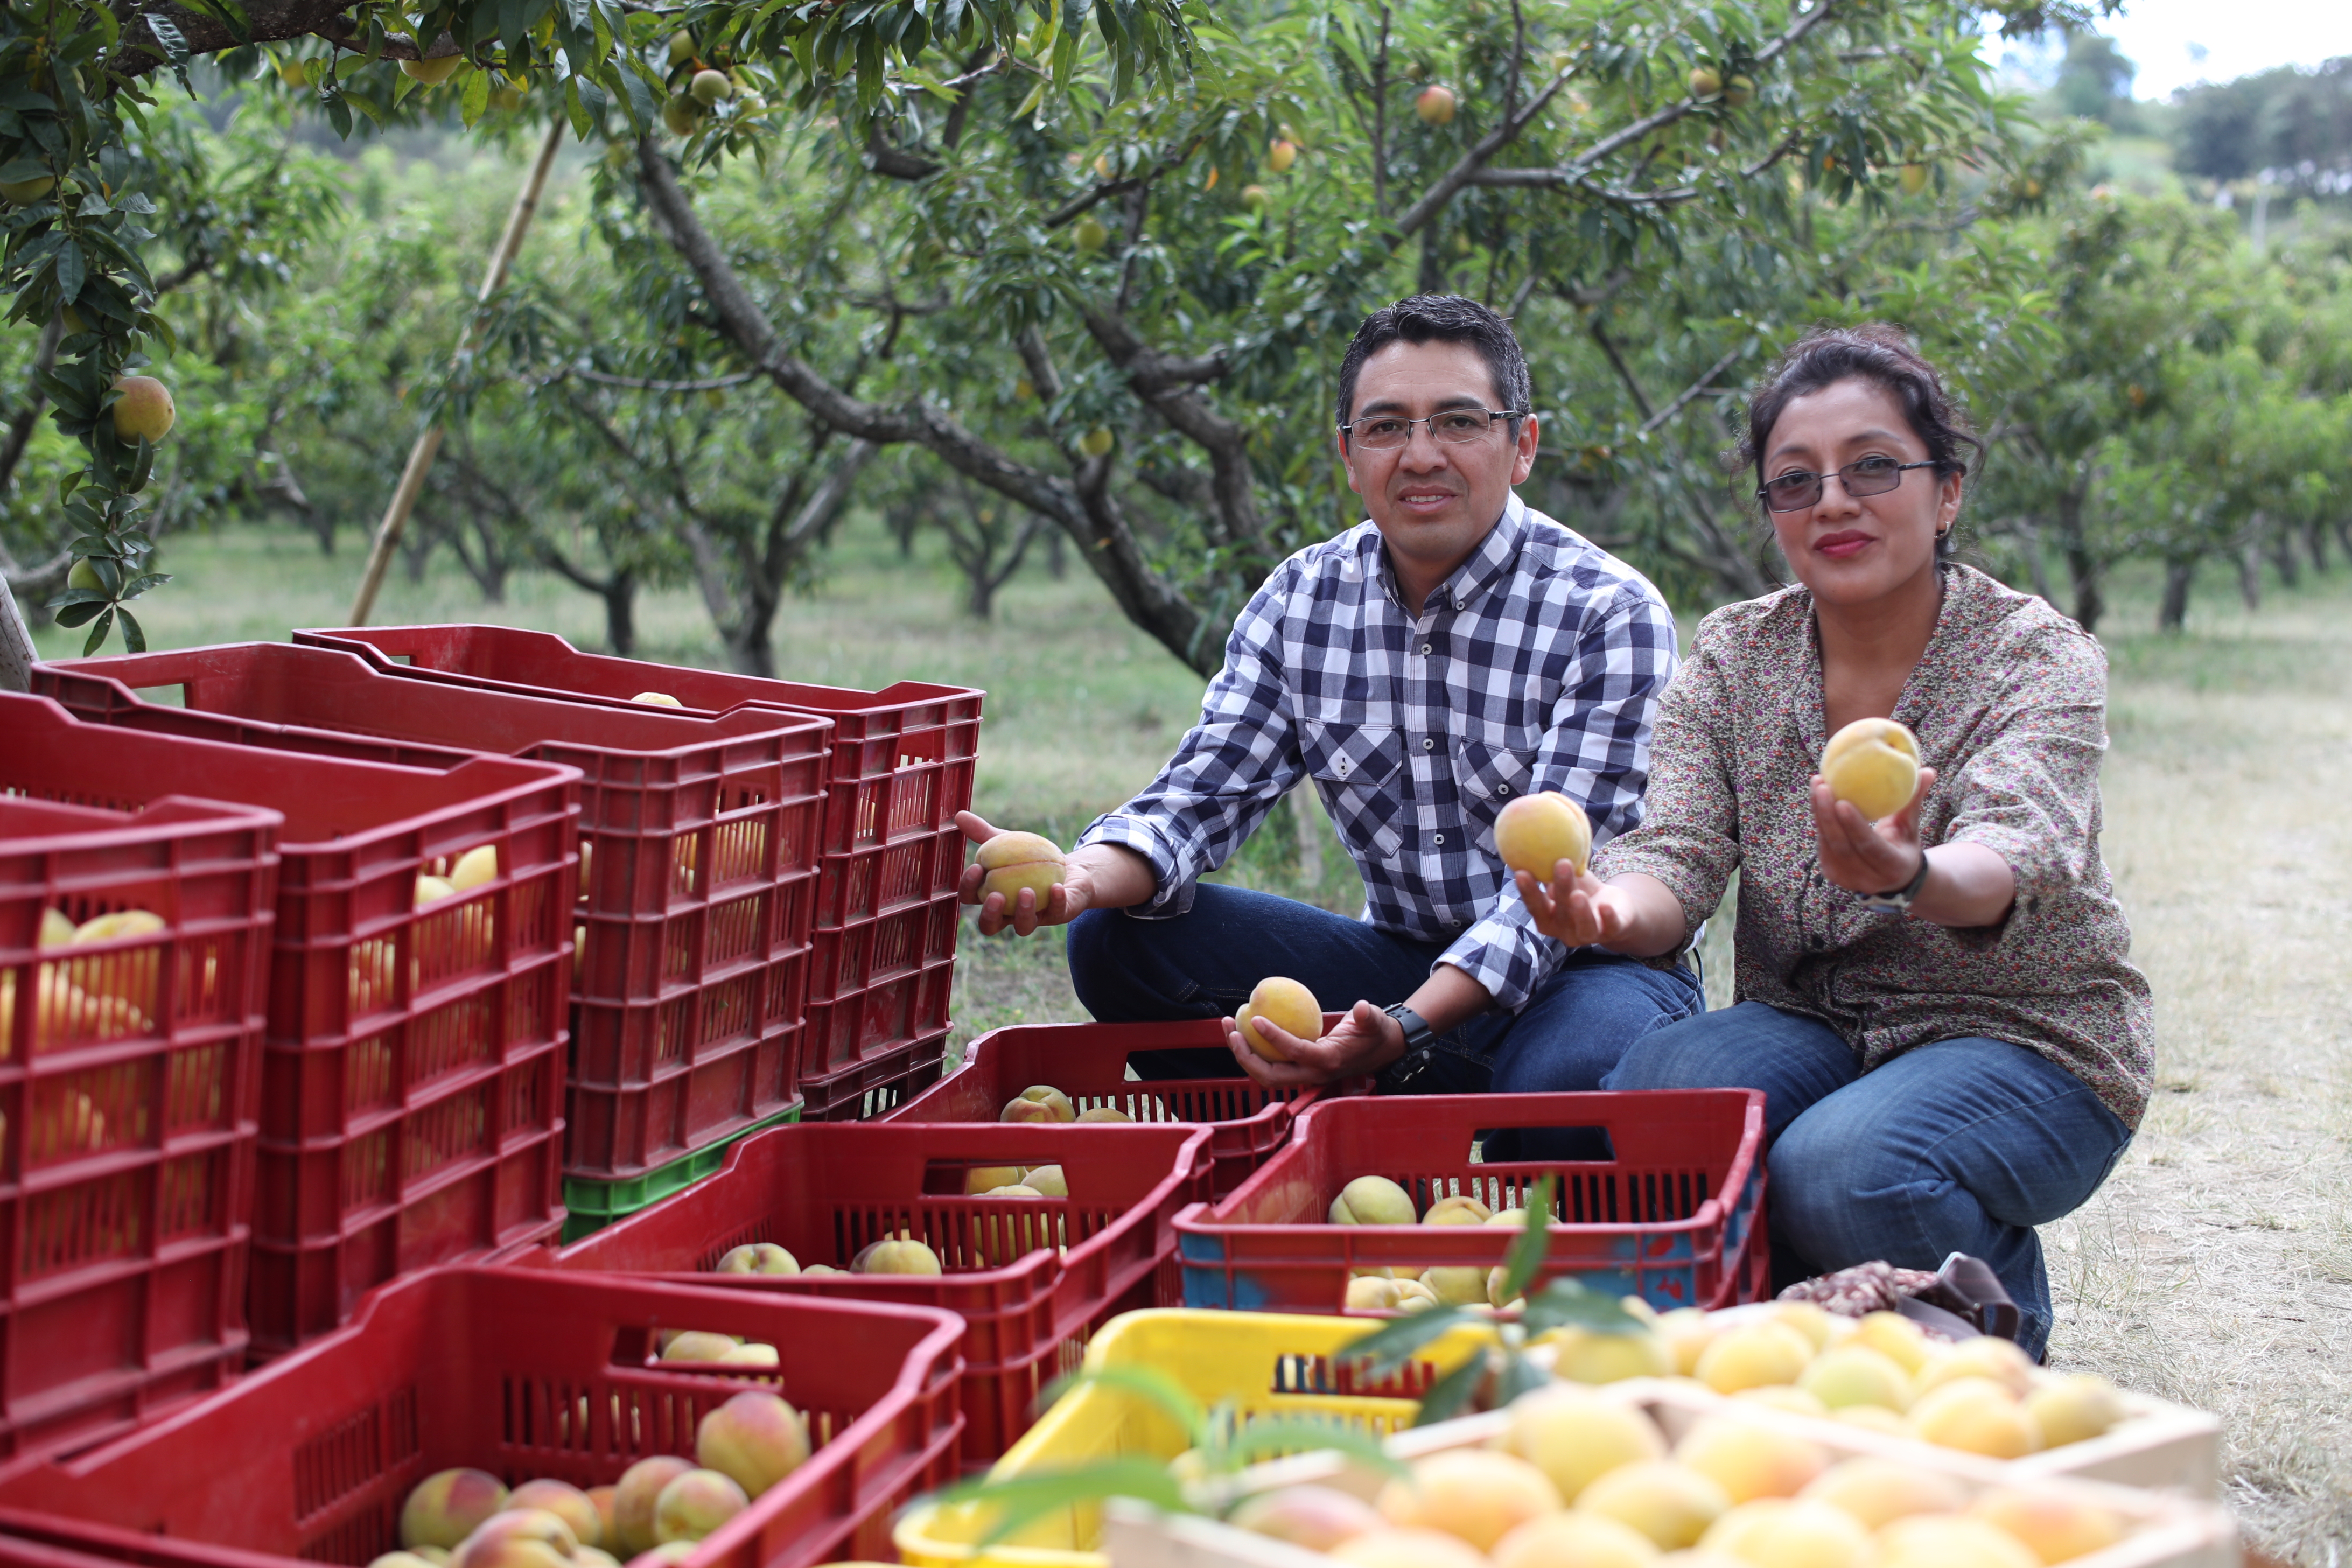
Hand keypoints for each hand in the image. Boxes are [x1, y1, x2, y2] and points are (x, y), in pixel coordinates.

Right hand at [955, 810, 1089, 936]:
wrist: (1068, 866)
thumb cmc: (1029, 857)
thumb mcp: (1006, 843)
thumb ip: (982, 832)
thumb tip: (959, 815)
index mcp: (991, 897)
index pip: (972, 898)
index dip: (969, 888)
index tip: (977, 867)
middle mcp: (1009, 914)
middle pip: (990, 926)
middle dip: (990, 915)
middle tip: (996, 895)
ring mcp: (1034, 918)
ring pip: (1023, 927)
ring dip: (1024, 912)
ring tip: (1027, 891)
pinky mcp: (1058, 914)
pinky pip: (1056, 912)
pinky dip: (1056, 901)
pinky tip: (1056, 887)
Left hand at [1219, 999, 1408, 1088]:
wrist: (1380, 1051)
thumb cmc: (1375, 1033)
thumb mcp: (1376, 1022)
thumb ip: (1369, 1017)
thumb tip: (1362, 1008)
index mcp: (1327, 1062)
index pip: (1295, 1052)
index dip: (1274, 1038)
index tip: (1256, 1019)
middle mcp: (1311, 1074)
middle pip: (1270, 1074)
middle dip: (1246, 1055)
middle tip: (1232, 1028)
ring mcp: (1302, 1074)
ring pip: (1264, 1072)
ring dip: (1243, 1053)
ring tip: (1229, 1026)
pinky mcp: (1297, 1069)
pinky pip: (1269, 1063)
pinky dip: (1252, 1049)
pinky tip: (1242, 1027)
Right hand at [1516, 861, 1640, 948]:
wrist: (1614, 907)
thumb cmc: (1582, 891)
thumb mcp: (1567, 880)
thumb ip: (1551, 869)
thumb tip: (1531, 844)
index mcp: (1549, 920)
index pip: (1536, 908)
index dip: (1528, 892)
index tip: (1521, 872)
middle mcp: (1566, 932)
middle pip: (1561, 914)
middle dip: (1560, 890)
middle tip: (1561, 863)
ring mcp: (1589, 935)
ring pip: (1584, 927)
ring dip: (1580, 911)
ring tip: (1577, 893)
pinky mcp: (1613, 931)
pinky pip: (1611, 927)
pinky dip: (1608, 918)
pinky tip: (1605, 906)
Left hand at [1810, 766, 1938, 897]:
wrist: (1892, 877)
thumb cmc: (1903, 844)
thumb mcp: (1910, 826)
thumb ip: (1914, 801)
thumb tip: (1928, 770)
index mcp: (1893, 866)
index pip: (1870, 846)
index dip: (1855, 826)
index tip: (1842, 801)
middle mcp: (1868, 878)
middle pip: (1842, 846)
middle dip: (1827, 815)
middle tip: (1823, 785)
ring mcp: (1847, 879)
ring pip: (1827, 845)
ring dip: (1818, 814)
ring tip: (1816, 784)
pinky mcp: (1832, 873)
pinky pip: (1821, 844)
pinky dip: (1817, 820)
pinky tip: (1815, 797)